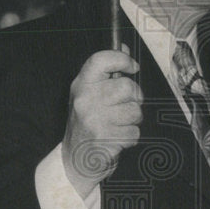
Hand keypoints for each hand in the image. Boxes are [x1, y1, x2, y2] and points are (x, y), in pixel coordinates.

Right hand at [61, 47, 142, 197]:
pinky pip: (134, 133)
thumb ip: (108, 71)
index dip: (122, 59)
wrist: (75, 160)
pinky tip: (117, 138)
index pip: (101, 60)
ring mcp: (94, 120)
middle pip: (127, 87)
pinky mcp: (105, 140)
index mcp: (81, 85)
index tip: (133, 67)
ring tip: (118, 125)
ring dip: (133, 121)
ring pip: (134, 111)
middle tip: (126, 106)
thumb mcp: (91, 94)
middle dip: (134, 98)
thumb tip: (125, 48)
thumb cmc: (87, 123)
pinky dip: (130, 137)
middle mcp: (85, 100)